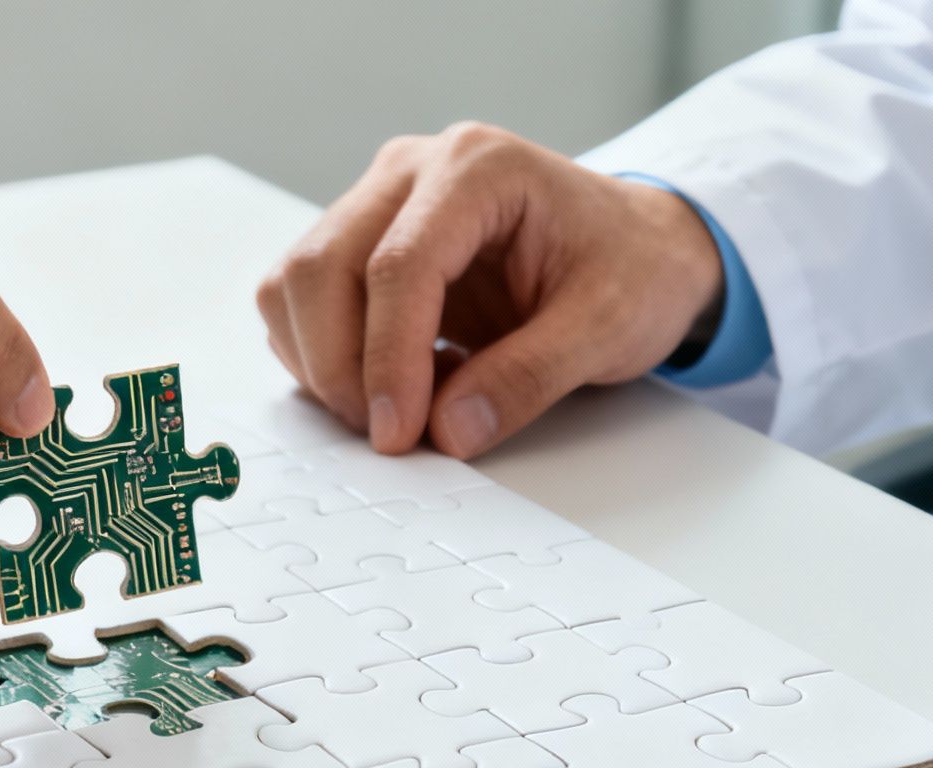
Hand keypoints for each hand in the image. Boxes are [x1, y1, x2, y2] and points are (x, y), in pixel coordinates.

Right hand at [256, 124, 723, 457]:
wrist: (640, 249)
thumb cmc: (632, 268)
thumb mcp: (609, 327)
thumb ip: (528, 379)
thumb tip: (447, 431)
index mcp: (478, 168)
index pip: (397, 264)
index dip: (387, 359)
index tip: (397, 432)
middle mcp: (411, 172)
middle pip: (321, 268)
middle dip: (339, 367)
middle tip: (388, 434)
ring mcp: (376, 203)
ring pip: (293, 285)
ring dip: (322, 365)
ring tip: (399, 406)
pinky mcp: (357, 244)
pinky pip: (299, 305)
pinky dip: (322, 359)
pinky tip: (392, 382)